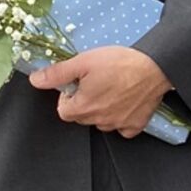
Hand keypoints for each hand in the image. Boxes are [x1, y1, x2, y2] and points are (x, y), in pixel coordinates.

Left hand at [31, 46, 170, 135]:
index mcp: (83, 107)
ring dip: (102, 109)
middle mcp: (98, 120)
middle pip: (82, 117)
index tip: (78, 84)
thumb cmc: (120, 63)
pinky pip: (122, 128)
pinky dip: (121, 118)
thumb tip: (35, 80)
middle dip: (84, 102)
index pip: (63, 110)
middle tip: (96, 82)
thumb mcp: (83, 61)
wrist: (155, 66)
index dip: (68, 96)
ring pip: (101, 121)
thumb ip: (57, 73)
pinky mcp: (135, 124)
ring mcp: (118, 124)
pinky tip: (125, 102)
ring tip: (113, 88)